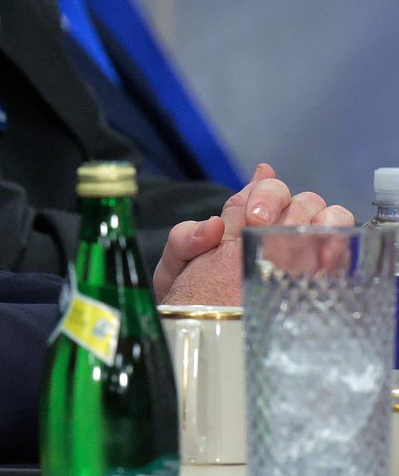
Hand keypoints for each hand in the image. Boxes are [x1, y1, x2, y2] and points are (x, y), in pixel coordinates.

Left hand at [151, 162, 355, 303]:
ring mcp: (304, 251)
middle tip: (261, 224)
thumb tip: (214, 225)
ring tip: (299, 238)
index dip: (262, 193)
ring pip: (329, 217)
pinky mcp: (325, 276)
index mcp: (244, 220)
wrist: (201, 333)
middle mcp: (279, 230)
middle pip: (301, 199)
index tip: (250, 215)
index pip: (264, 188)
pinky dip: (340, 248)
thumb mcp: (178, 265)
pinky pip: (343, 252)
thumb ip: (185, 238)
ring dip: (321, 220)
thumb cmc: (189, 297)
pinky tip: (324, 262)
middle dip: (285, 205)